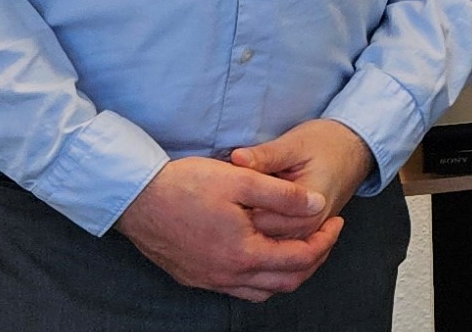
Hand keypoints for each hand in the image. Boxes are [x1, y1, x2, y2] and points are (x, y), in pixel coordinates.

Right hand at [114, 156, 342, 301]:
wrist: (135, 198)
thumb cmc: (186, 185)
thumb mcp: (241, 180)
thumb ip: (284, 196)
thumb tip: (317, 206)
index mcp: (244, 254)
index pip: (300, 259)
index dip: (325, 240)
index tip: (336, 220)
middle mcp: (227, 275)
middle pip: (286, 282)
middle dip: (314, 260)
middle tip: (325, 235)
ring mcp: (208, 280)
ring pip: (262, 291)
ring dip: (287, 272)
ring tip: (299, 245)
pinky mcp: (193, 276)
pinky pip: (238, 289)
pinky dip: (260, 277)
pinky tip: (261, 254)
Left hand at [228, 119, 376, 238]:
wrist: (352, 151)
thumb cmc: (325, 144)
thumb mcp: (295, 143)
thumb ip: (266, 155)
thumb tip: (237, 159)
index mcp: (309, 204)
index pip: (262, 219)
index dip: (236, 208)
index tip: (221, 194)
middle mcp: (311, 227)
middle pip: (262, 239)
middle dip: (238, 223)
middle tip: (221, 205)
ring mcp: (308, 235)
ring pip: (268, 247)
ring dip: (247, 232)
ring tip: (233, 211)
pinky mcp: (304, 236)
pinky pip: (277, 247)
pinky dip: (259, 236)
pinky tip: (247, 219)